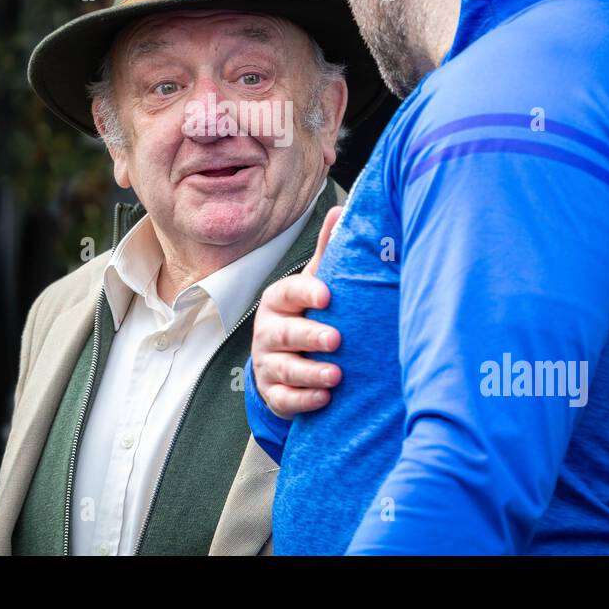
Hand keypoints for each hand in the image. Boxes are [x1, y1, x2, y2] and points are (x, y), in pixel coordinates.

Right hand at [252, 205, 343, 419]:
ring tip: (335, 375)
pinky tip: (324, 398)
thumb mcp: (316, 283)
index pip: (288, 292)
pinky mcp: (273, 392)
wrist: (287, 360)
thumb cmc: (308, 314)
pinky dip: (303, 400)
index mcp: (280, 300)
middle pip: (284, 332)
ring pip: (284, 368)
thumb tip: (340, 209)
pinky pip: (284, 398)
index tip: (328, 295)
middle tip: (335, 339)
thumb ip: (327, 252)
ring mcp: (268, 362)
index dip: (306, 293)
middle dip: (309, 335)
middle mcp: (269, 330)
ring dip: (309, 372)